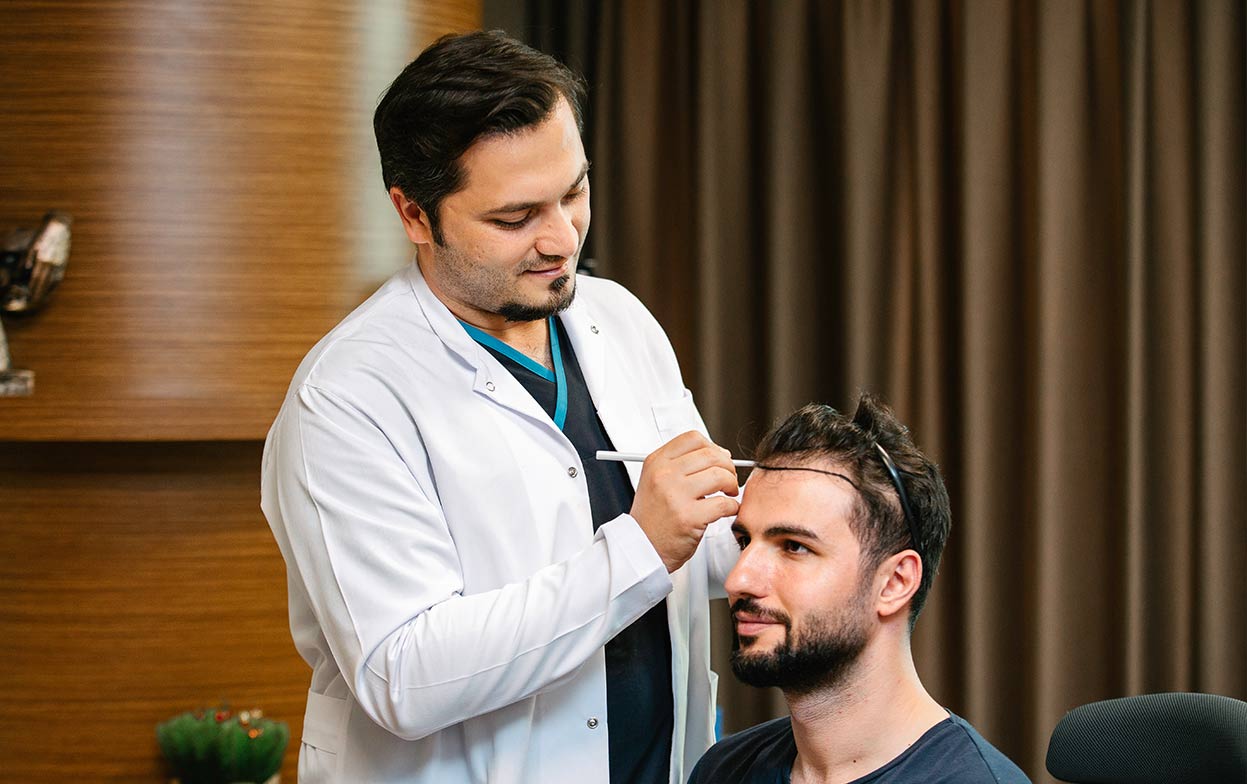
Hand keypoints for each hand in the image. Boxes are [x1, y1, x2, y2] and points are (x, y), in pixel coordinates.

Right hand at [629, 431, 740, 572]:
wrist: (641, 549)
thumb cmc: (653, 518)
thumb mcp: (655, 481)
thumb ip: (681, 465)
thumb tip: (721, 453)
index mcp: (656, 462)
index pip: (693, 438)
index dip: (713, 447)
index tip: (718, 460)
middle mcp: (664, 475)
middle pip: (711, 454)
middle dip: (728, 467)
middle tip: (728, 479)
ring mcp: (676, 495)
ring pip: (720, 476)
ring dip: (732, 485)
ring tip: (729, 494)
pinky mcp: (689, 517)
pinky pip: (724, 503)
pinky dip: (732, 507)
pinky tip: (726, 510)